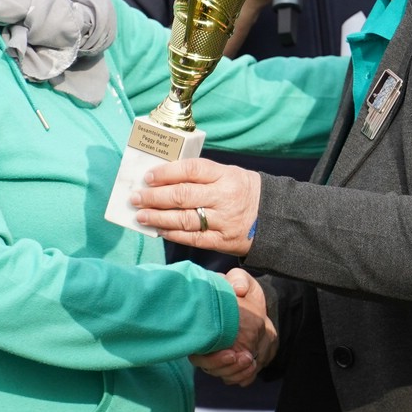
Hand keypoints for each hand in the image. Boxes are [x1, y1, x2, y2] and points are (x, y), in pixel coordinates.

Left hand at [132, 155, 261, 256]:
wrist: (275, 218)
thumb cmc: (245, 191)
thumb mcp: (230, 174)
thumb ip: (203, 176)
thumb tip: (165, 178)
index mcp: (226, 175)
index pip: (192, 170)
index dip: (166, 172)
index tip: (148, 177)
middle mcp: (224, 197)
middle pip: (183, 195)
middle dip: (154, 197)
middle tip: (136, 197)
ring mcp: (223, 220)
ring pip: (184, 218)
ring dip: (158, 217)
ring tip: (141, 216)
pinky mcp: (222, 241)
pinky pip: (193, 238)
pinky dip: (173, 234)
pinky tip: (159, 230)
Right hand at [190, 268, 274, 385]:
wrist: (258, 305)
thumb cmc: (242, 292)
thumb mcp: (241, 280)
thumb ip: (238, 280)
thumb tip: (237, 289)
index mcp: (203, 329)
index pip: (198, 352)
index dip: (212, 358)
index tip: (231, 353)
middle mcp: (207, 346)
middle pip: (210, 368)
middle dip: (227, 368)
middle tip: (245, 357)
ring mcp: (220, 357)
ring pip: (223, 375)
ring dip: (237, 373)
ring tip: (251, 361)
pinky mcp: (234, 365)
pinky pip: (236, 379)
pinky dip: (244, 377)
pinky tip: (252, 367)